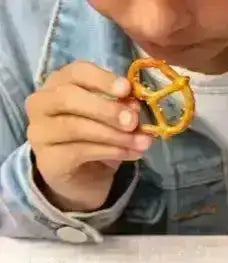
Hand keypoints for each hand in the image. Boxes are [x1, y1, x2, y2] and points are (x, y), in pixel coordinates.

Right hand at [26, 61, 150, 213]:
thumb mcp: (112, 122)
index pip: (76, 72)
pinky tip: (131, 154)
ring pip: (75, 126)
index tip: (127, 88)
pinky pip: (80, 151)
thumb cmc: (96, 142)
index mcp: (58, 84)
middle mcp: (41, 103)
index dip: (102, 78)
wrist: (82, 181)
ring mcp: (40, 132)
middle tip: (134, 121)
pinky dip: (110, 152)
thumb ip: (121, 111)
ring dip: (114, 135)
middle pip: (69, 97)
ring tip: (142, 143)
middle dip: (106, 109)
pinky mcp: (48, 159)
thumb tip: (135, 106)